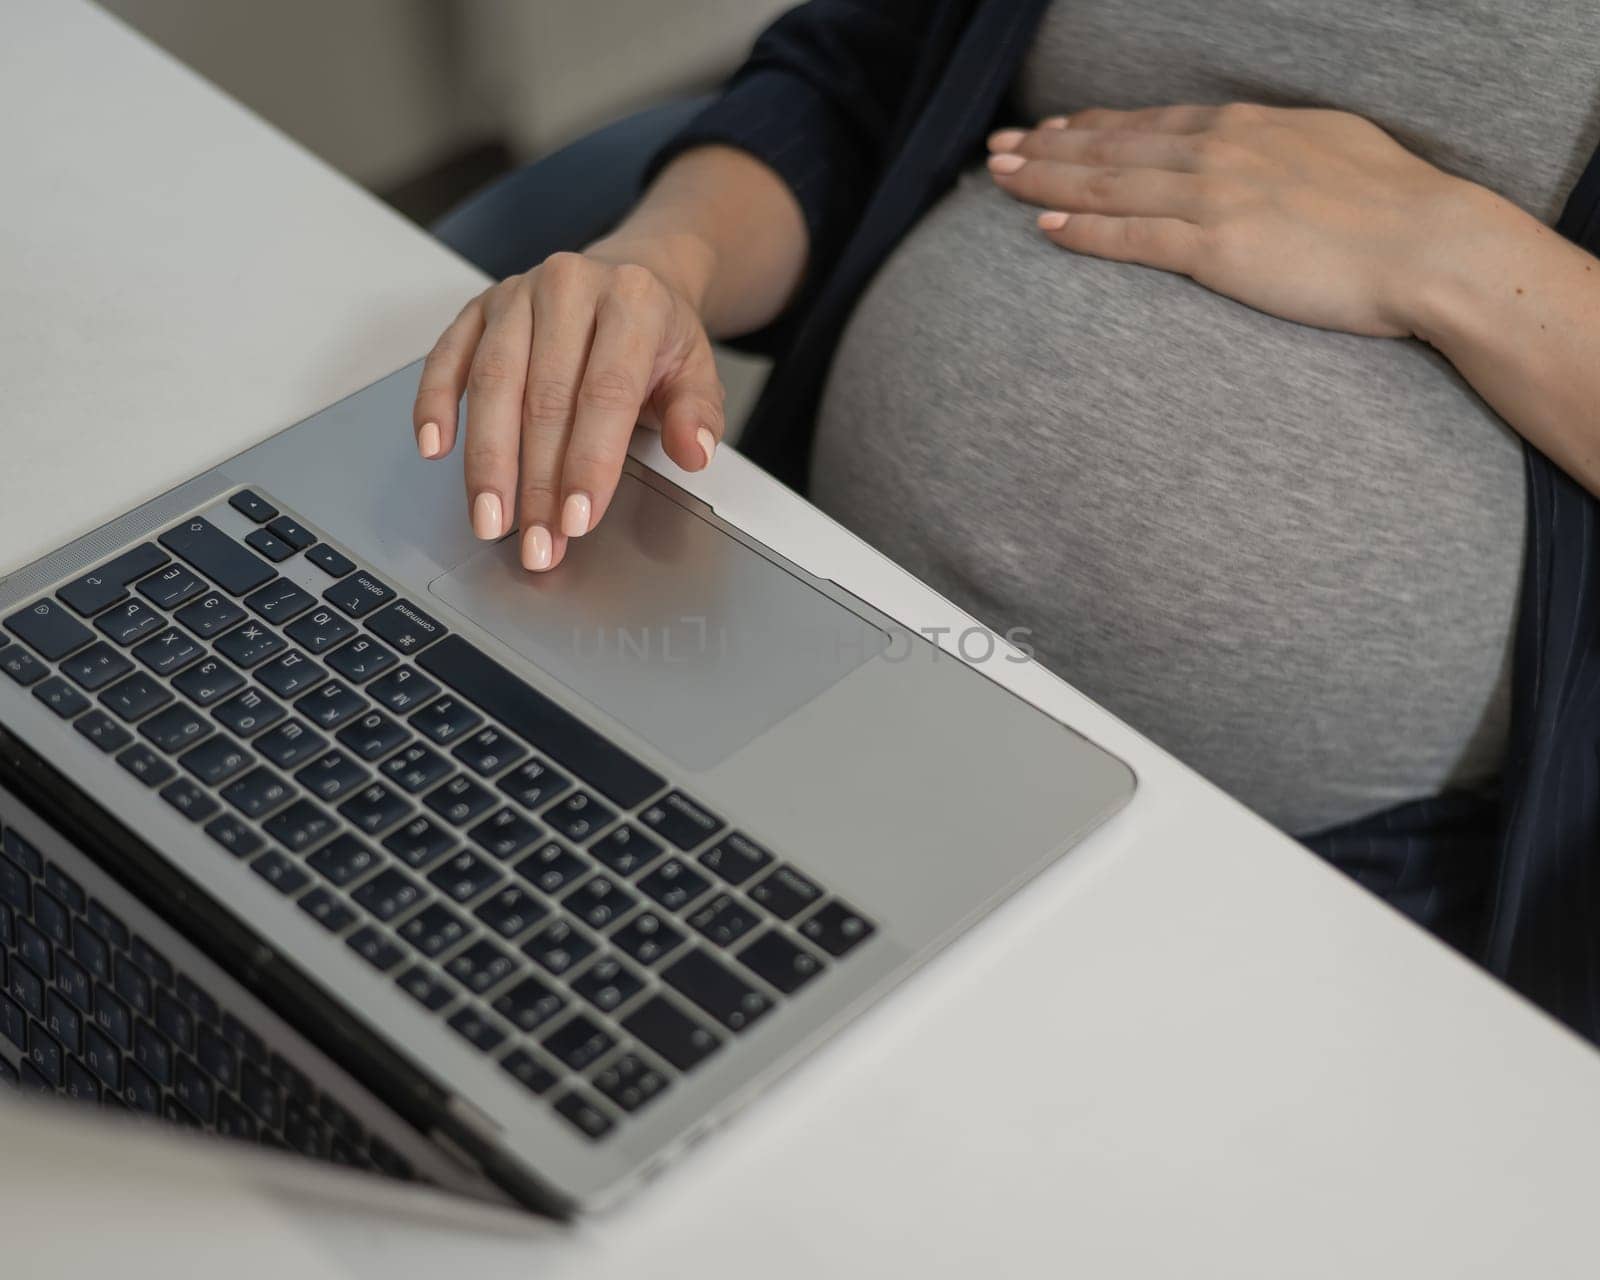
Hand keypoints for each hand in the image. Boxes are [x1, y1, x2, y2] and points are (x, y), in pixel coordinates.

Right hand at [412, 242, 725, 571]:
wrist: (632, 276)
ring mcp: (518, 294)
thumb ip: (698, 414)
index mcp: (632, 300)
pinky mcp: (479, 307)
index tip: (577, 520)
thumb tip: (694, 451)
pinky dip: (435, 403)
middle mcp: (569, 287)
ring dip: (487, 461)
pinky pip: (448, 356)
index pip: (605, 392)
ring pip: (493, 382)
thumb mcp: (697, 372)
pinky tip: (435, 448)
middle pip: (544, 397)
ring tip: (489, 520)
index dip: (589, 462)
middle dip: (536, 483)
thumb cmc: (658, 336)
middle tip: (535, 543)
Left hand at [986, 103, 1480, 337]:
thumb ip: (1280, 147)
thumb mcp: (1334, 146)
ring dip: (1049, 181)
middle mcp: (1220, 151)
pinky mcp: (1217, 248)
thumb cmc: (1395, 204)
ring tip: (1000, 179)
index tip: (1049, 130)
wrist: (1431, 243)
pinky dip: (1087, 231)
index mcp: (1246, 126)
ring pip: (1111, 184)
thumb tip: (1259, 149)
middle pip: (1113, 147)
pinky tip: (1048, 228)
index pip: (1148, 124)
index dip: (1090, 127)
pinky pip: (1135, 237)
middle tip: (997, 151)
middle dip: (1047, 148)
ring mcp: (1215, 197)